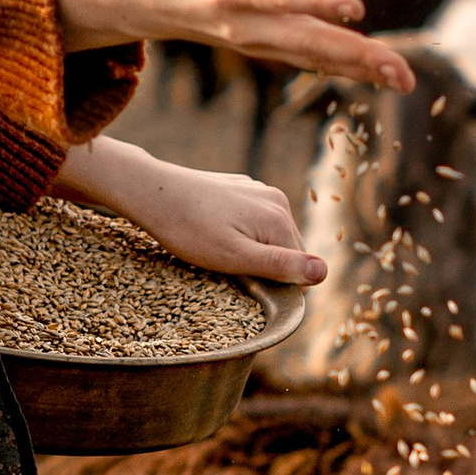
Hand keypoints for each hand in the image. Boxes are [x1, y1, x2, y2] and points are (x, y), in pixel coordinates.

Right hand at [54, 0, 416, 92]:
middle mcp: (243, 23)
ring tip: (404, 80)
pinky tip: (379, 74)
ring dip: (358, 68)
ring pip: (311, 58)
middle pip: (305, 42)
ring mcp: (252, 42)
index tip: (356, 8)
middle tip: (400, 70)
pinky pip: (306, 60)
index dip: (316, 1)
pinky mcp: (261, 46)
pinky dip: (342, 68)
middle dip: (354, 56)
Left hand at [56, 134, 324, 283]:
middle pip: (286, 250)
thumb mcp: (235, 258)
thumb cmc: (189, 230)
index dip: (276, 285)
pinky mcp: (239, 188)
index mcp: (279, 217)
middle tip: (227, 270)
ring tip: (217, 250)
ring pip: (267, 236)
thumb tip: (324, 272)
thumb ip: (280, 266)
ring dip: (250, 251)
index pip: (299, 267)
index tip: (245, 285)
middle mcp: (276, 199)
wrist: (151, 192)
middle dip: (264, 266)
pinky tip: (212, 234)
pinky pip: (251, 221)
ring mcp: (257, 190)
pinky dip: (238, 234)